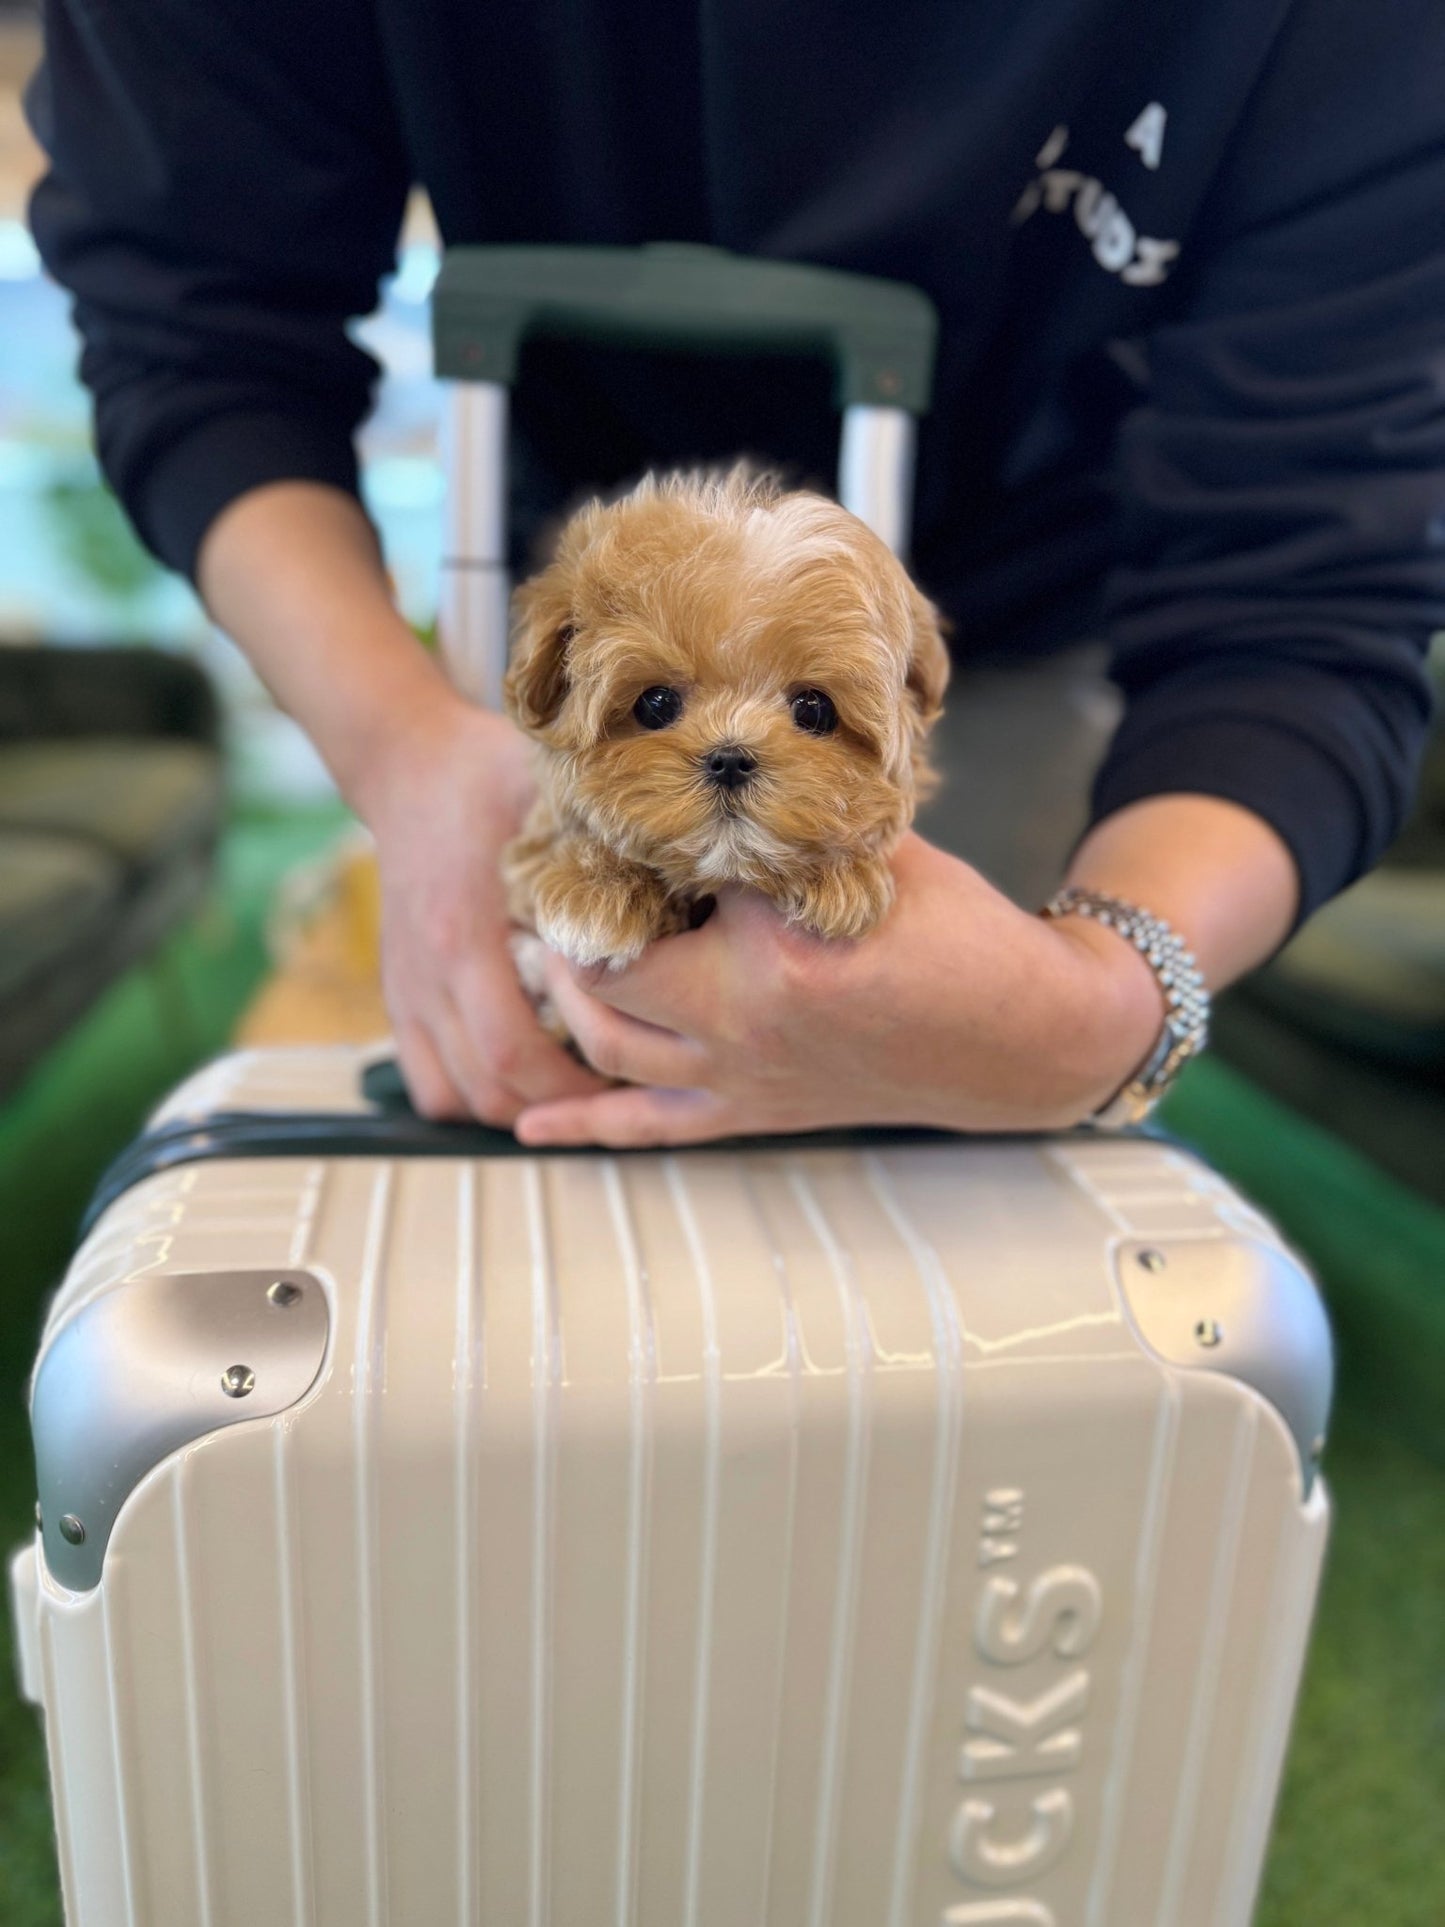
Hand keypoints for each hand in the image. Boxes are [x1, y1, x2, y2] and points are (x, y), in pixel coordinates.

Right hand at [357, 694, 607, 1121]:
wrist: (410, 768)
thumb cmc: (488, 779)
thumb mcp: (553, 795)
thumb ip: (610, 837)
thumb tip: (694, 864)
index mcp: (466, 935)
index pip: (512, 1048)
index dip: (568, 1087)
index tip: (622, 1078)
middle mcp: (428, 974)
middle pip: (488, 1086)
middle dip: (553, 1107)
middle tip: (613, 1091)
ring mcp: (408, 989)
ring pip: (453, 1095)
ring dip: (513, 1106)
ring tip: (569, 1087)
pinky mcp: (399, 994)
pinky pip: (425, 1078)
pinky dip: (467, 1094)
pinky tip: (513, 1076)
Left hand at [512, 833, 1165, 1146]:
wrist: (1022, 1036)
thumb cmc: (963, 934)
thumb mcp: (878, 851)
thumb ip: (797, 816)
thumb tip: (725, 763)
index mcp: (772, 945)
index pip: (662, 880)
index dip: (623, 839)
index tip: (598, 806)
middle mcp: (742, 1019)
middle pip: (609, 967)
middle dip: (575, 921)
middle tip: (564, 877)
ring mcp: (741, 1076)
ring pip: (608, 1044)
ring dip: (567, 996)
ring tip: (554, 948)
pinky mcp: (751, 1113)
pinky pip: (646, 1128)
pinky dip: (582, 1122)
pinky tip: (527, 1120)